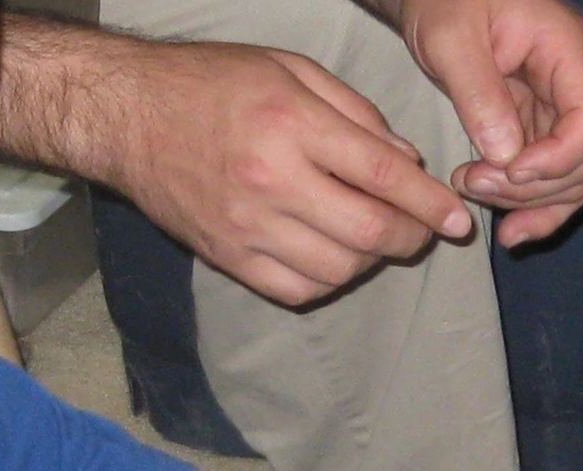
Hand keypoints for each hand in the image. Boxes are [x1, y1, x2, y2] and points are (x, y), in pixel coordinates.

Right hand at [0, 22, 475, 306]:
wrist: (126, 117)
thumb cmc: (211, 84)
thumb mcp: (289, 69)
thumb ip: (355, 115)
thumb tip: (407, 162)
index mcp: (290, 124)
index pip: (381, 176)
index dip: (429, 203)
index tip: (456, 219)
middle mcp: (270, 181)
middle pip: (368, 232)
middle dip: (409, 237)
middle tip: (421, 229)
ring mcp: (247, 228)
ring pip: (339, 269)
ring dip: (371, 261)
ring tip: (373, 237)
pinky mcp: (229, 259)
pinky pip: (298, 289)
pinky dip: (329, 280)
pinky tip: (333, 255)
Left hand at [393, 0, 582, 246]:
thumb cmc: (447, 1)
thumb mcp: (451, 38)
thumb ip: (479, 93)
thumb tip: (505, 156)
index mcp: (568, 51)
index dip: (558, 158)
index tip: (510, 170)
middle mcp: (577, 84)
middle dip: (532, 186)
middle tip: (472, 183)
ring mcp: (561, 111)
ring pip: (571, 180)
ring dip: (527, 203)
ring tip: (472, 193)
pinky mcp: (541, 132)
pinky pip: (552, 182)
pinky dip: (535, 211)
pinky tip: (510, 234)